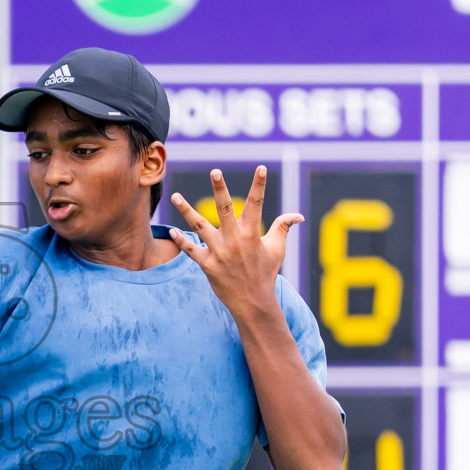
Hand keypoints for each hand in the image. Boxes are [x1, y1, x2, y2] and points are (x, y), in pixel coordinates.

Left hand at [168, 166, 302, 313]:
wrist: (252, 302)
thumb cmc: (265, 273)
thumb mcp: (277, 249)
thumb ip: (283, 228)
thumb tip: (298, 215)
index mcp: (252, 234)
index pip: (257, 204)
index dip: (259, 185)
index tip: (261, 168)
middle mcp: (234, 240)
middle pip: (225, 209)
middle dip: (220, 189)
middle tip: (215, 171)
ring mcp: (219, 252)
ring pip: (200, 227)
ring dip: (186, 211)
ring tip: (175, 196)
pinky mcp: (207, 265)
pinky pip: (191, 250)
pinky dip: (181, 241)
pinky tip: (172, 231)